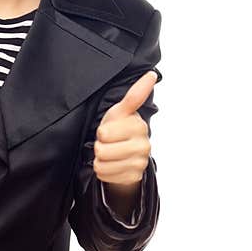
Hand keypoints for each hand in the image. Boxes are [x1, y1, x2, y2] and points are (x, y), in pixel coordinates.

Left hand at [93, 71, 157, 187]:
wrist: (125, 153)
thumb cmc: (120, 128)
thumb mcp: (122, 111)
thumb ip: (135, 94)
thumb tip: (151, 74)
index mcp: (138, 126)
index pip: (104, 132)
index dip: (101, 132)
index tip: (108, 131)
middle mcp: (143, 144)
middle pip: (102, 149)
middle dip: (100, 146)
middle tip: (109, 143)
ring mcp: (140, 162)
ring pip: (102, 163)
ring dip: (100, 159)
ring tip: (109, 153)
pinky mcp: (134, 176)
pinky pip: (105, 175)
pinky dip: (103, 171)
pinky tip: (112, 165)